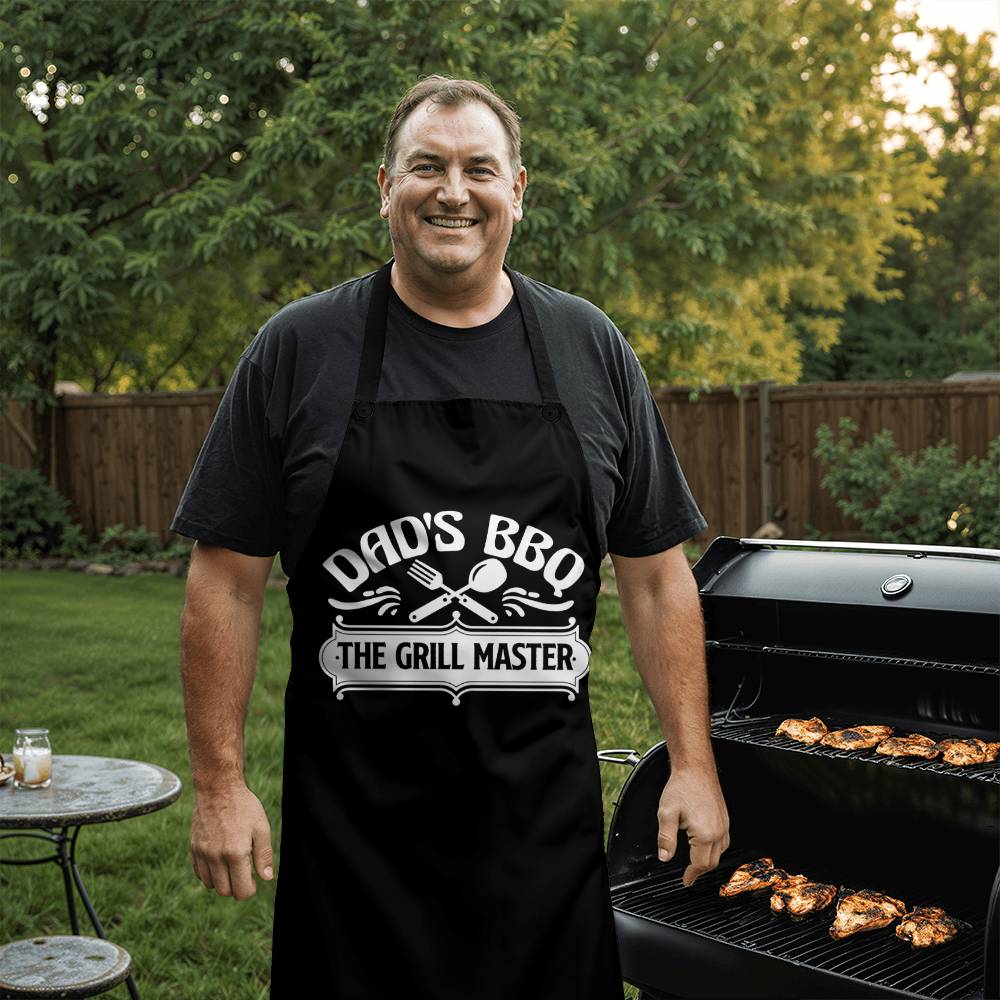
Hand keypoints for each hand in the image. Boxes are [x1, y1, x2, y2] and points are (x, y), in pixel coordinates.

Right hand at [190, 783, 273, 899]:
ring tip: (232, 866)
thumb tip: (266, 878)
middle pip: (225, 891)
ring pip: (210, 884)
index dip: (250, 890)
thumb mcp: (261, 827)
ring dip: (222, 881)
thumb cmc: (244, 807)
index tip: (253, 883)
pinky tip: (219, 861)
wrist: (218, 789)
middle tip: (244, 875)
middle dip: (236, 888)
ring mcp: (202, 853)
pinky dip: (209, 873)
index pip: (241, 890)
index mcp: (235, 853)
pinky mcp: (193, 848)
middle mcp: (215, 857)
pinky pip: (199, 873)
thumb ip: (264, 855)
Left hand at [656, 766, 729, 886]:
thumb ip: (665, 838)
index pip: (700, 864)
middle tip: (689, 875)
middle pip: (711, 861)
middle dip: (699, 871)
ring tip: (696, 864)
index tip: (685, 881)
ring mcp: (724, 824)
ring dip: (708, 861)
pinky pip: (724, 841)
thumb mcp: (666, 813)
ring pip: (720, 852)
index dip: (691, 875)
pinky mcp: (725, 818)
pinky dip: (715, 849)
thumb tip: (665, 857)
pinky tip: (706, 846)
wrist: (696, 768)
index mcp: (705, 833)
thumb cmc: (682, 787)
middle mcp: (718, 831)